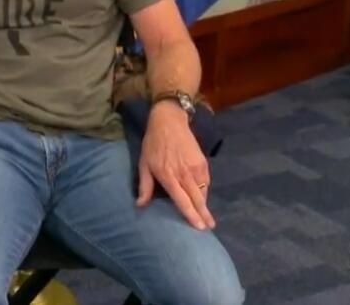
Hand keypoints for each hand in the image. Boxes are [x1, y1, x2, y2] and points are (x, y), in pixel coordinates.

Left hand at [137, 101, 215, 230]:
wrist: (169, 122)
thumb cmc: (153, 144)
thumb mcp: (144, 164)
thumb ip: (145, 185)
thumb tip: (140, 205)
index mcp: (168, 176)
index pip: (182, 200)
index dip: (191, 215)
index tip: (199, 227)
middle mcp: (184, 174)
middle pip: (197, 199)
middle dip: (204, 214)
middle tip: (209, 227)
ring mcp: (196, 167)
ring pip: (203, 191)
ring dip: (205, 204)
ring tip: (206, 216)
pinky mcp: (203, 162)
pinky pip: (206, 181)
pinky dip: (205, 190)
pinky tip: (202, 197)